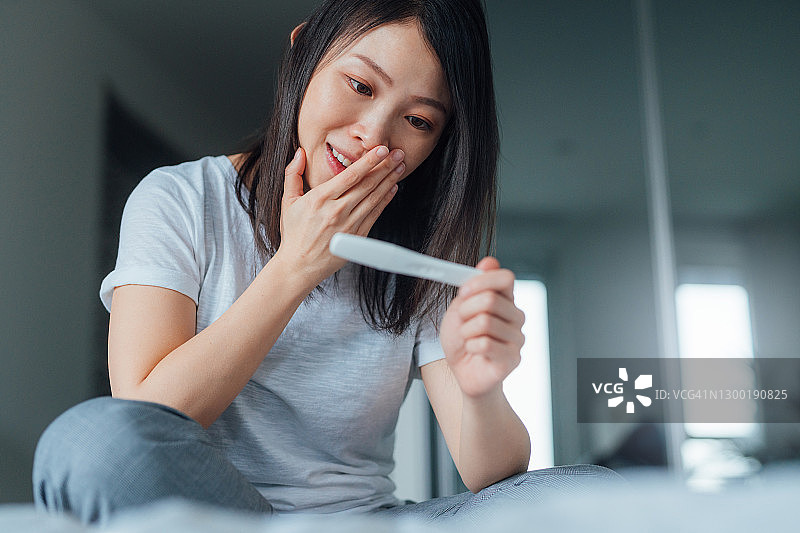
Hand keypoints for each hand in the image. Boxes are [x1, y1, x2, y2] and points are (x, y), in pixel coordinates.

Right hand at [275, 145, 403, 285]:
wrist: (299, 265)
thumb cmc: (294, 234)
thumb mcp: (288, 202)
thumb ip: (293, 175)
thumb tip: (299, 153)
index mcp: (320, 199)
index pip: (350, 175)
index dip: (368, 161)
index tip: (381, 150)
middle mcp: (336, 211)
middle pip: (367, 184)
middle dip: (385, 167)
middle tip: (398, 153)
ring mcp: (349, 225)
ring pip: (374, 198)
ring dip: (389, 180)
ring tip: (399, 167)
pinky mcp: (357, 237)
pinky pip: (374, 214)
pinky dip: (385, 200)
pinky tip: (393, 188)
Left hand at [439, 258, 525, 398]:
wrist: (463, 373)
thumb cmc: (462, 339)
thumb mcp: (460, 308)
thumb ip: (473, 286)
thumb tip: (489, 262)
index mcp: (506, 300)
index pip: (506, 278)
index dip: (482, 281)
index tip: (463, 292)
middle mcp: (516, 316)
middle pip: (491, 299)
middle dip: (466, 310)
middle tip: (461, 322)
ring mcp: (517, 338)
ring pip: (485, 322)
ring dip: (466, 331)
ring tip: (466, 339)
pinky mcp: (512, 358)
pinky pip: (484, 344)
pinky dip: (469, 346)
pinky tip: (473, 351)